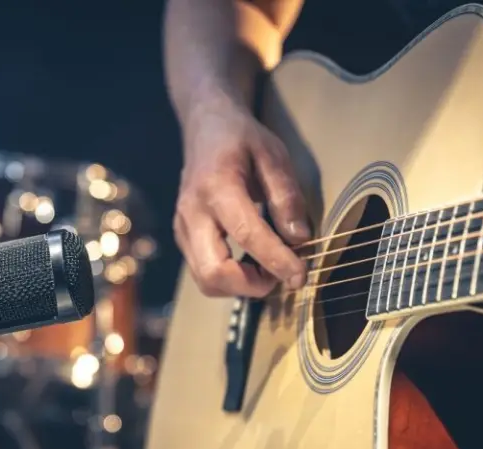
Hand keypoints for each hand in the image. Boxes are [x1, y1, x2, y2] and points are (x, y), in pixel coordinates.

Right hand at [174, 99, 309, 297]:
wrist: (204, 127)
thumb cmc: (241, 138)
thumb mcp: (273, 155)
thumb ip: (287, 196)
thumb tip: (299, 238)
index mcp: (217, 187)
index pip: (246, 235)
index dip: (276, 261)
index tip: (301, 275)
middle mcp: (192, 212)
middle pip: (213, 272)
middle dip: (250, 286)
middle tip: (279, 276)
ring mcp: (182, 227)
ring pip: (205, 280)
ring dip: (240, 286)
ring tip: (266, 269)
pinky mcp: (182, 237)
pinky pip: (202, 272)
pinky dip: (229, 279)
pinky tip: (249, 263)